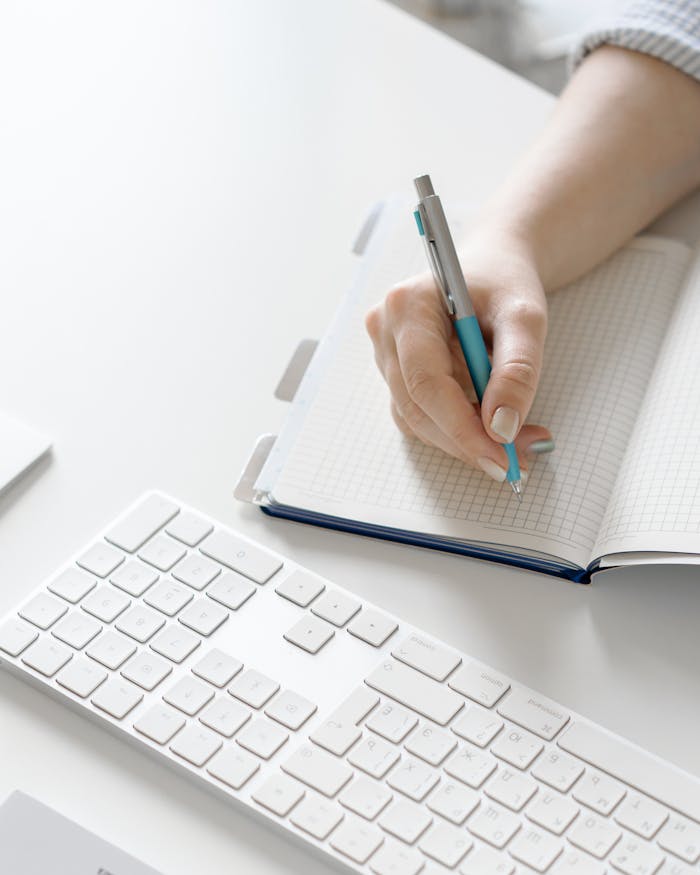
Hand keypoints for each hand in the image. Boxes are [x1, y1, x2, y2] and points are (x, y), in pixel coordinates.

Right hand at [365, 233, 553, 481]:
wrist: (494, 269)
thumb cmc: (505, 283)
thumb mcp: (525, 317)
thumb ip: (517, 369)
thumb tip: (501, 428)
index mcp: (407, 305)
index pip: (425, 382)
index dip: (461, 428)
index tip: (500, 457)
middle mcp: (385, 330)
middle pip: (418, 406)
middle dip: (468, 440)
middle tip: (518, 459)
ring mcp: (385, 354)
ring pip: (417, 419)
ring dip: (464, 440)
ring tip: (516, 442)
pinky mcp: (395, 374)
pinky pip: (421, 416)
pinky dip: (456, 431)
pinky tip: (491, 427)